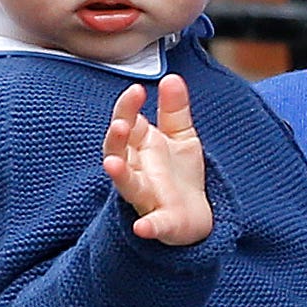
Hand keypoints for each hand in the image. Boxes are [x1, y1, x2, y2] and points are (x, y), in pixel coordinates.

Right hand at [102, 74, 213, 245]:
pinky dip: (148, 227)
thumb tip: (171, 77)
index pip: (126, 123)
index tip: (137, 90)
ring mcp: (147, 196)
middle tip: (120, 124)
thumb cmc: (180, 174)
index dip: (127, 108)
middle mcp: (137, 170)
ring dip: (118, 175)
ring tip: (111, 164)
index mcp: (140, 147)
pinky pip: (152, 224)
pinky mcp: (162, 222)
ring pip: (127, 185)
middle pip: (117, 151)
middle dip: (116, 138)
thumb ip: (175, 109)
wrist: (195, 215)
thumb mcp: (181, 136)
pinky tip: (143, 228)